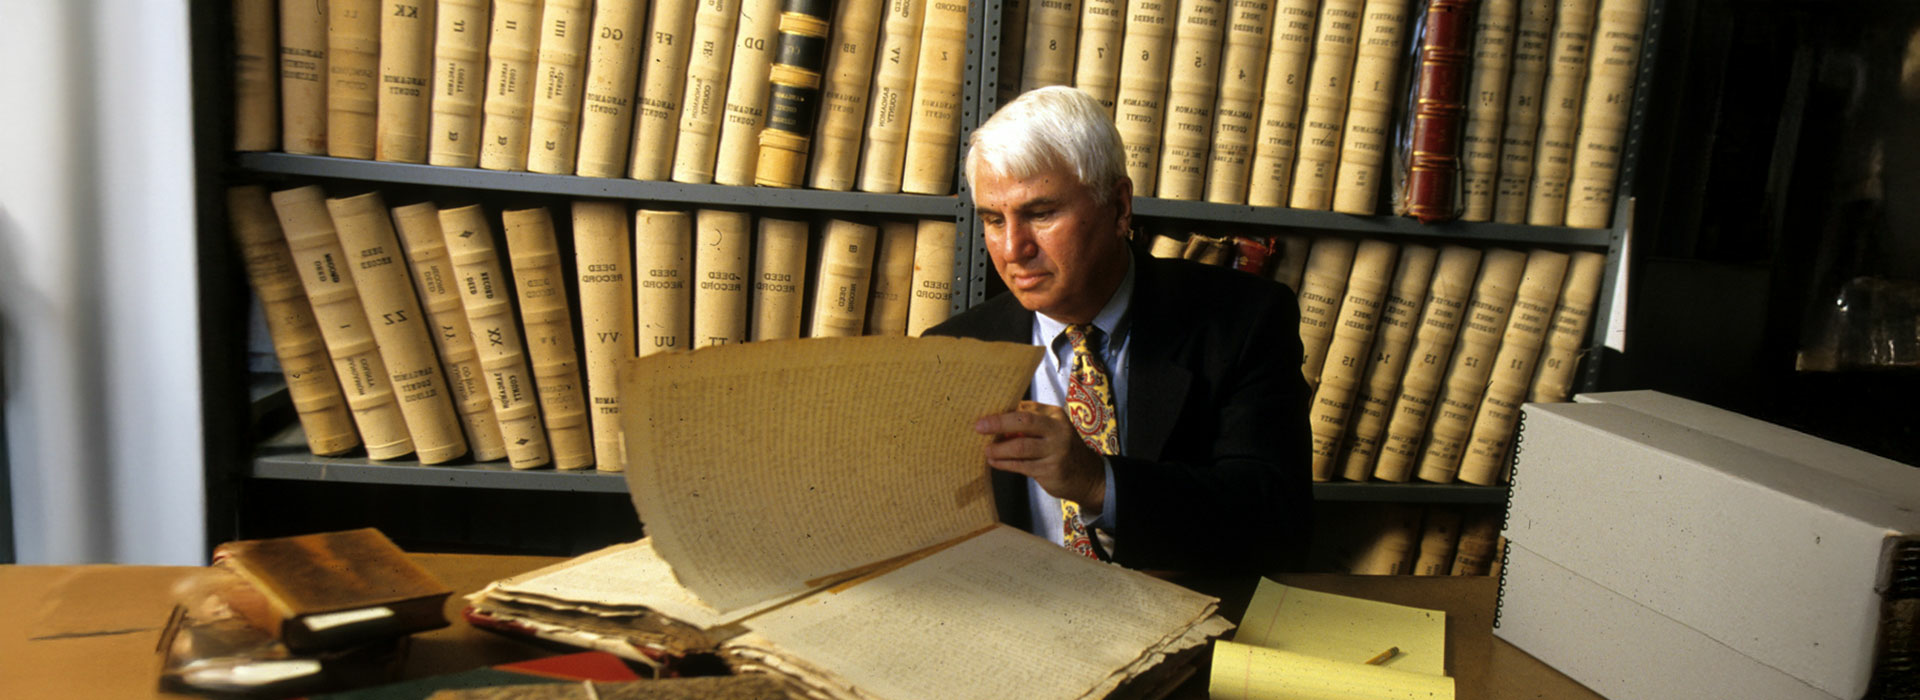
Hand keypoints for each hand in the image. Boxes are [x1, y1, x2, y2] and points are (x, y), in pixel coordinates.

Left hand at [974, 401, 1106, 510]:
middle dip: (999, 423)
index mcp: (1055, 415)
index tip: (984, 415)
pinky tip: (995, 462)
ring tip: (987, 450)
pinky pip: (1021, 465)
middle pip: (1024, 422)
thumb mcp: (1052, 429)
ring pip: (1020, 447)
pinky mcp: (1050, 470)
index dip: (1003, 412)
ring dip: (999, 449)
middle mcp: (1058, 430)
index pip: (1026, 408)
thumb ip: (1030, 422)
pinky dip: (1005, 464)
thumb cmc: (1061, 449)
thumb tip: (997, 419)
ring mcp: (1055, 450)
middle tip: (979, 427)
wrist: (1088, 476)